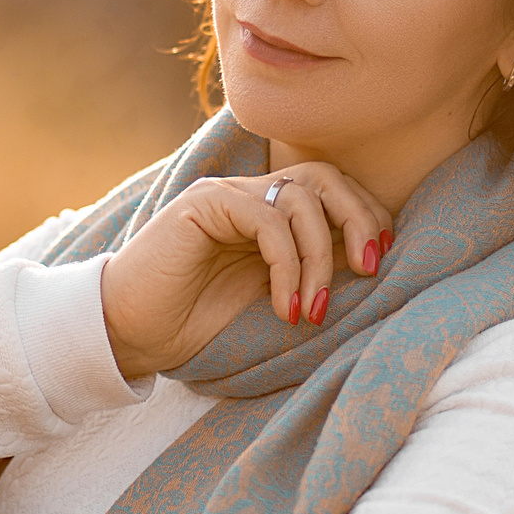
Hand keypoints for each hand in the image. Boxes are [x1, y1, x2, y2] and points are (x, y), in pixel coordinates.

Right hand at [100, 161, 393, 378]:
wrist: (133, 335)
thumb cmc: (200, 325)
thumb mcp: (273, 300)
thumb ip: (311, 275)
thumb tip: (371, 269)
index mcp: (269, 213)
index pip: (333, 189)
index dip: (366, 216)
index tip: (380, 261)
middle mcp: (250, 196)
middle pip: (325, 178)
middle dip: (359, 218)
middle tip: (369, 268)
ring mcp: (226, 197)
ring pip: (300, 199)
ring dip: (319, 257)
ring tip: (314, 310)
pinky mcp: (204, 205)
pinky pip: (266, 220)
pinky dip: (287, 265)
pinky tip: (285, 307)